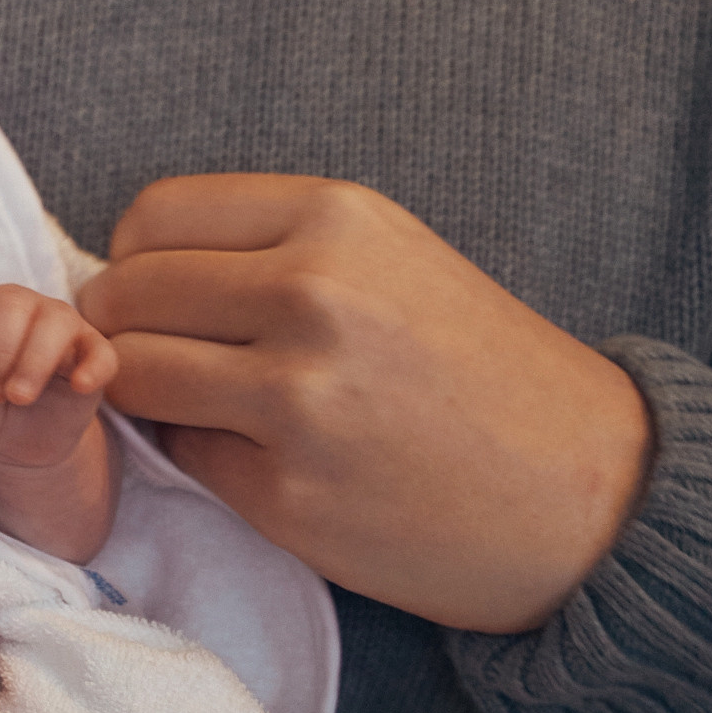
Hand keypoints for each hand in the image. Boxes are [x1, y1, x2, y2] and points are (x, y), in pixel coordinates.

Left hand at [0, 284, 115, 468]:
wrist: (8, 441)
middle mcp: (18, 302)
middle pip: (9, 307)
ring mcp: (59, 323)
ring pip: (55, 321)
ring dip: (33, 365)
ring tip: (20, 398)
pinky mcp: (93, 354)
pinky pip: (102, 352)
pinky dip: (92, 369)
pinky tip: (79, 387)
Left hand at [75, 175, 651, 632]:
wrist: (587, 494)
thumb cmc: (477, 370)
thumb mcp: (389, 259)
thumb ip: (269, 248)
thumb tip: (130, 265)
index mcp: (335, 220)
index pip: (151, 218)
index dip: (136, 259)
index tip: (159, 293)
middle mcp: (310, 295)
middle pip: (124, 295)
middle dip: (123, 327)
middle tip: (166, 355)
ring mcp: (295, 397)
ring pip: (130, 374)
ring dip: (143, 392)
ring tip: (200, 403)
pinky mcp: (284, 493)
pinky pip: (178, 455)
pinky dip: (198, 456)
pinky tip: (263, 458)